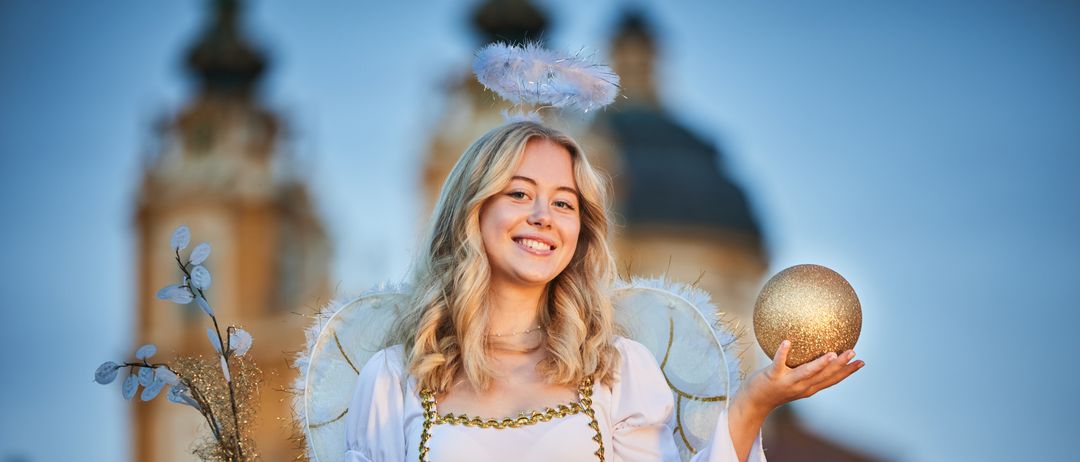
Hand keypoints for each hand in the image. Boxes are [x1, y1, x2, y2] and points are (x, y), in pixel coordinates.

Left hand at [738, 340, 864, 415]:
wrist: (753, 402)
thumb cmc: (773, 387)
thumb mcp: (792, 379)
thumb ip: (803, 368)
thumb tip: (811, 348)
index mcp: (808, 388)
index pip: (832, 380)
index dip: (847, 372)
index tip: (862, 362)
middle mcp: (801, 387)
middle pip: (824, 376)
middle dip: (841, 366)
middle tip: (853, 352)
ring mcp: (787, 382)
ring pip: (806, 372)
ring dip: (820, 364)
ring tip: (832, 354)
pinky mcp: (772, 377)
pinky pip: (778, 363)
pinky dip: (783, 353)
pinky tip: (787, 341)